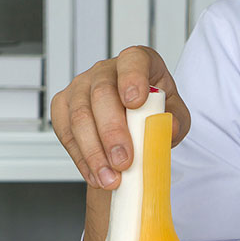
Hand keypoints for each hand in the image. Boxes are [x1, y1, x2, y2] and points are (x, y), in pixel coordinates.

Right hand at [50, 46, 190, 189]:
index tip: (135, 102)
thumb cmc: (153, 112)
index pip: (133, 61)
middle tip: (123, 161)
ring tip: (110, 178)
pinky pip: (66, 133)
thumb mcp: (174, 115)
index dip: (132, 78)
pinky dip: (81, 159)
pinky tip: (96, 175)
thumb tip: (168, 127)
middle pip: (101, 94)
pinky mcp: (63, 107)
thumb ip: (176, 120)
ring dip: (94, 153)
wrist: (133, 126)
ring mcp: (80, 87)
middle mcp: (105, 71)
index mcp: (137, 63)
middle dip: (111, 132)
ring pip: (79, 117)